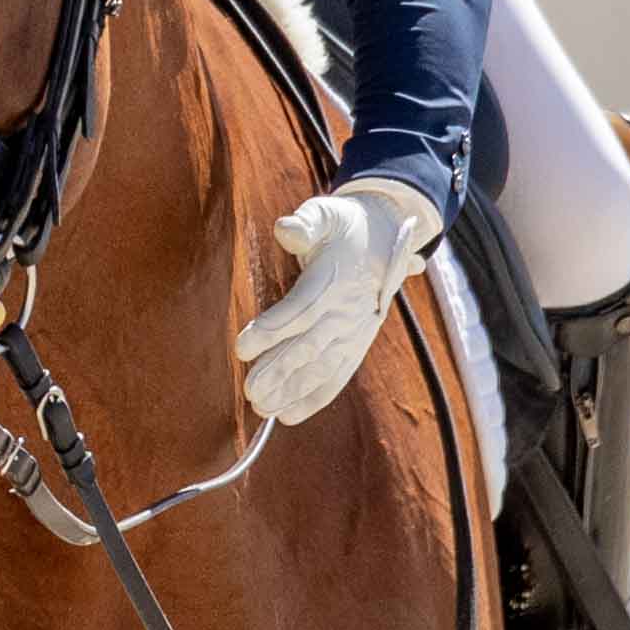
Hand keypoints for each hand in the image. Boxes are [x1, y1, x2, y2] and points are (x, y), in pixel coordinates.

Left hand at [234, 179, 440, 425]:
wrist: (386, 237)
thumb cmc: (344, 225)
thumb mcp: (327, 213)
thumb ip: (307, 222)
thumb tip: (286, 228)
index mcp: (337, 277)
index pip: (302, 308)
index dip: (273, 328)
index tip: (243, 346)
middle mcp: (348, 310)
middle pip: (311, 345)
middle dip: (280, 369)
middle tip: (250, 390)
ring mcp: (355, 332)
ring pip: (322, 366)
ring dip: (292, 390)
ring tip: (262, 407)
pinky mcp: (357, 345)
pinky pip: (337, 376)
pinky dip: (314, 398)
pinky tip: (287, 416)